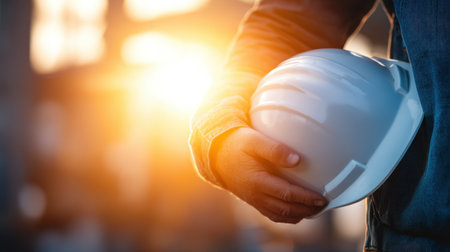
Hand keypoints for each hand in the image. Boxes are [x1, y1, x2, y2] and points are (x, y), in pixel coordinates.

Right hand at [212, 127, 326, 223]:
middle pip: (286, 209)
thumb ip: (274, 149)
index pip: (286, 194)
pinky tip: (298, 214)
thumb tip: (296, 160)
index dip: (305, 198)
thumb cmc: (237, 145)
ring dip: (299, 215)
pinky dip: (287, 217)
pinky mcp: (254, 201)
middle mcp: (256, 195)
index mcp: (257, 180)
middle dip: (307, 209)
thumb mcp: (253, 140)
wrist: (218, 155)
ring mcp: (254, 200)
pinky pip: (272, 215)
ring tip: (315, 210)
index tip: (322, 198)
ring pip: (280, 215)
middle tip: (323, 205)